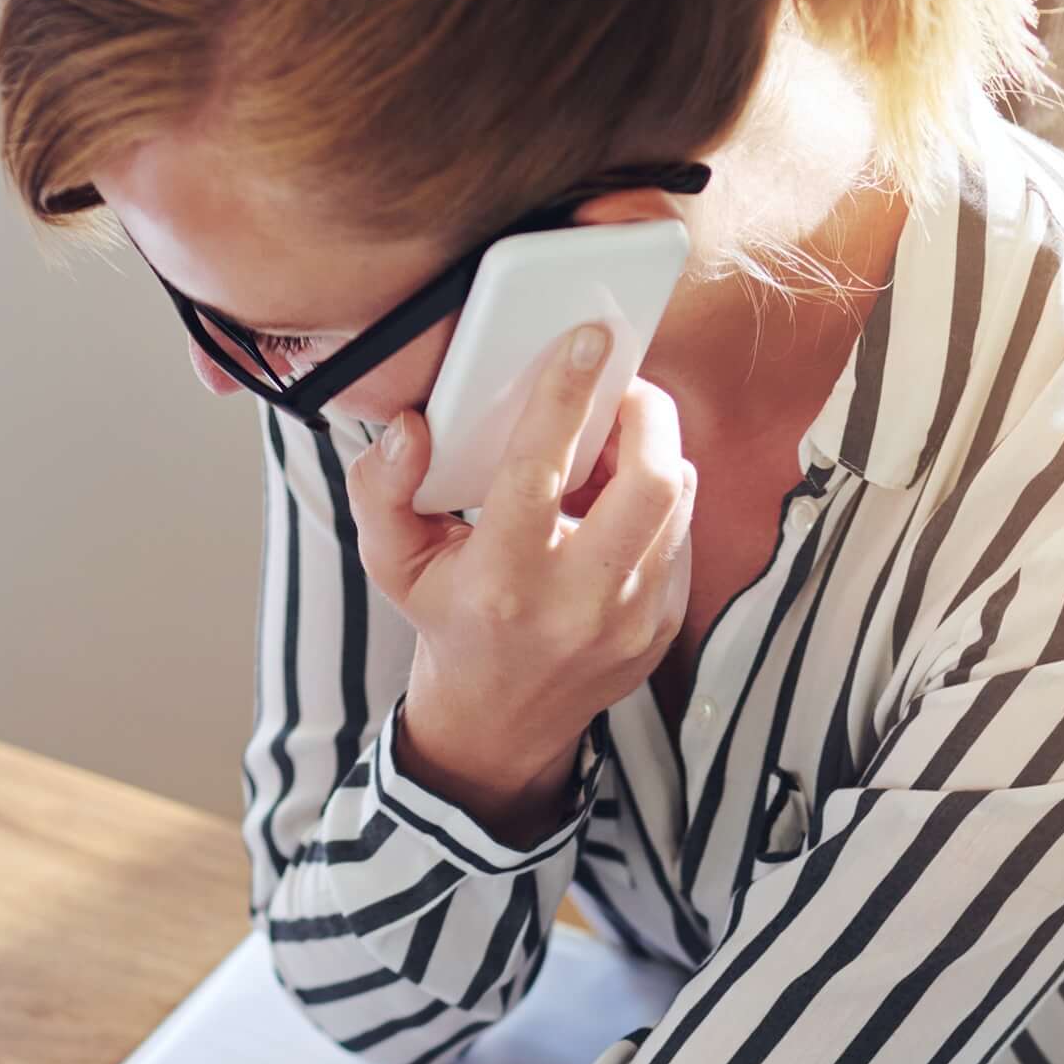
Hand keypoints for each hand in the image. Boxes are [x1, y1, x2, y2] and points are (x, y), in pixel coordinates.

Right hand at [361, 320, 694, 837]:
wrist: (500, 722)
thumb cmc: (447, 620)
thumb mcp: (391, 562)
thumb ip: (382, 488)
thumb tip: (412, 427)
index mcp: (503, 584)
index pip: (540, 473)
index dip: (566, 397)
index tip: (586, 341)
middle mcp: (577, 605)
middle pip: (651, 484)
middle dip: (647, 414)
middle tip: (620, 385)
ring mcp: (631, 620)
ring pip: (676, 502)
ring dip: (653, 452)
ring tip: (612, 440)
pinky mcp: (664, 625)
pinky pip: (681, 534)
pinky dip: (657, 499)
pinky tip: (618, 496)